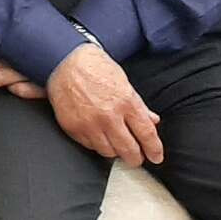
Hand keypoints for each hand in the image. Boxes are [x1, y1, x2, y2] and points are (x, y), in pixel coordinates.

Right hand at [47, 42, 164, 165]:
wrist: (64, 61)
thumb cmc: (94, 67)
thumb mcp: (124, 83)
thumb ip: (138, 106)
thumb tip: (151, 121)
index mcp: (126, 102)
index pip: (146, 134)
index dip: (154, 150)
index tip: (156, 156)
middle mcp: (108, 116)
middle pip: (128, 150)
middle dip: (136, 158)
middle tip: (137, 158)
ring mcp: (89, 123)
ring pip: (108, 152)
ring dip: (115, 151)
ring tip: (116, 145)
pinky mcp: (73, 127)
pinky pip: (89, 146)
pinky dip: (96, 144)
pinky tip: (99, 137)